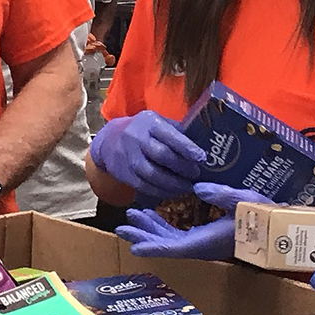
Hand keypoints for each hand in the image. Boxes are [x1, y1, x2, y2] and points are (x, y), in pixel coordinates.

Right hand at [90, 111, 206, 200]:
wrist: (109, 141)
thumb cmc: (143, 131)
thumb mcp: (158, 122)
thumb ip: (177, 132)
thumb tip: (204, 146)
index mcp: (149, 122)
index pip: (170, 135)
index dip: (187, 148)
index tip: (202, 158)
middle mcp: (137, 138)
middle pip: (162, 156)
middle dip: (182, 167)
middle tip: (197, 175)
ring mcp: (129, 157)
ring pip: (152, 175)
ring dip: (173, 184)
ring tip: (188, 187)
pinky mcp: (125, 174)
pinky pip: (144, 186)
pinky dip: (161, 191)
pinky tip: (174, 192)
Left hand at [116, 182, 267, 258]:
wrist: (276, 228)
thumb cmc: (263, 215)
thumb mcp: (244, 200)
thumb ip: (221, 194)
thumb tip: (197, 188)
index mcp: (208, 241)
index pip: (174, 248)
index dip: (153, 246)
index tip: (134, 246)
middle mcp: (201, 245)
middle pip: (165, 244)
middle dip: (143, 235)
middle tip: (121, 226)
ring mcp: (202, 242)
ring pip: (170, 239)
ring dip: (151, 229)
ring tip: (133, 216)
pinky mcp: (205, 237)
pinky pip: (178, 235)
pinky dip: (164, 226)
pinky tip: (154, 216)